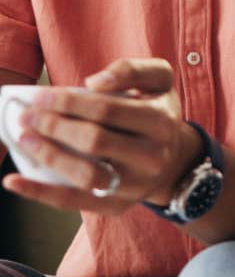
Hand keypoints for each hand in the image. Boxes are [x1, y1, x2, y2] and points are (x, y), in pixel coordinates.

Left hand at [1, 59, 199, 214]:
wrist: (176, 159)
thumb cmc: (158, 112)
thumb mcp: (159, 80)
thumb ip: (132, 70)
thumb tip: (94, 82)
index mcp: (160, 121)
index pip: (108, 110)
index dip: (70, 103)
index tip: (41, 96)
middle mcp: (152, 156)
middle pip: (95, 141)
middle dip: (54, 126)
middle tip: (27, 115)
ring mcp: (135, 185)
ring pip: (85, 174)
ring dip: (48, 156)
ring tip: (23, 139)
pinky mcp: (117, 206)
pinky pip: (74, 203)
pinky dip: (40, 193)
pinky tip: (13, 181)